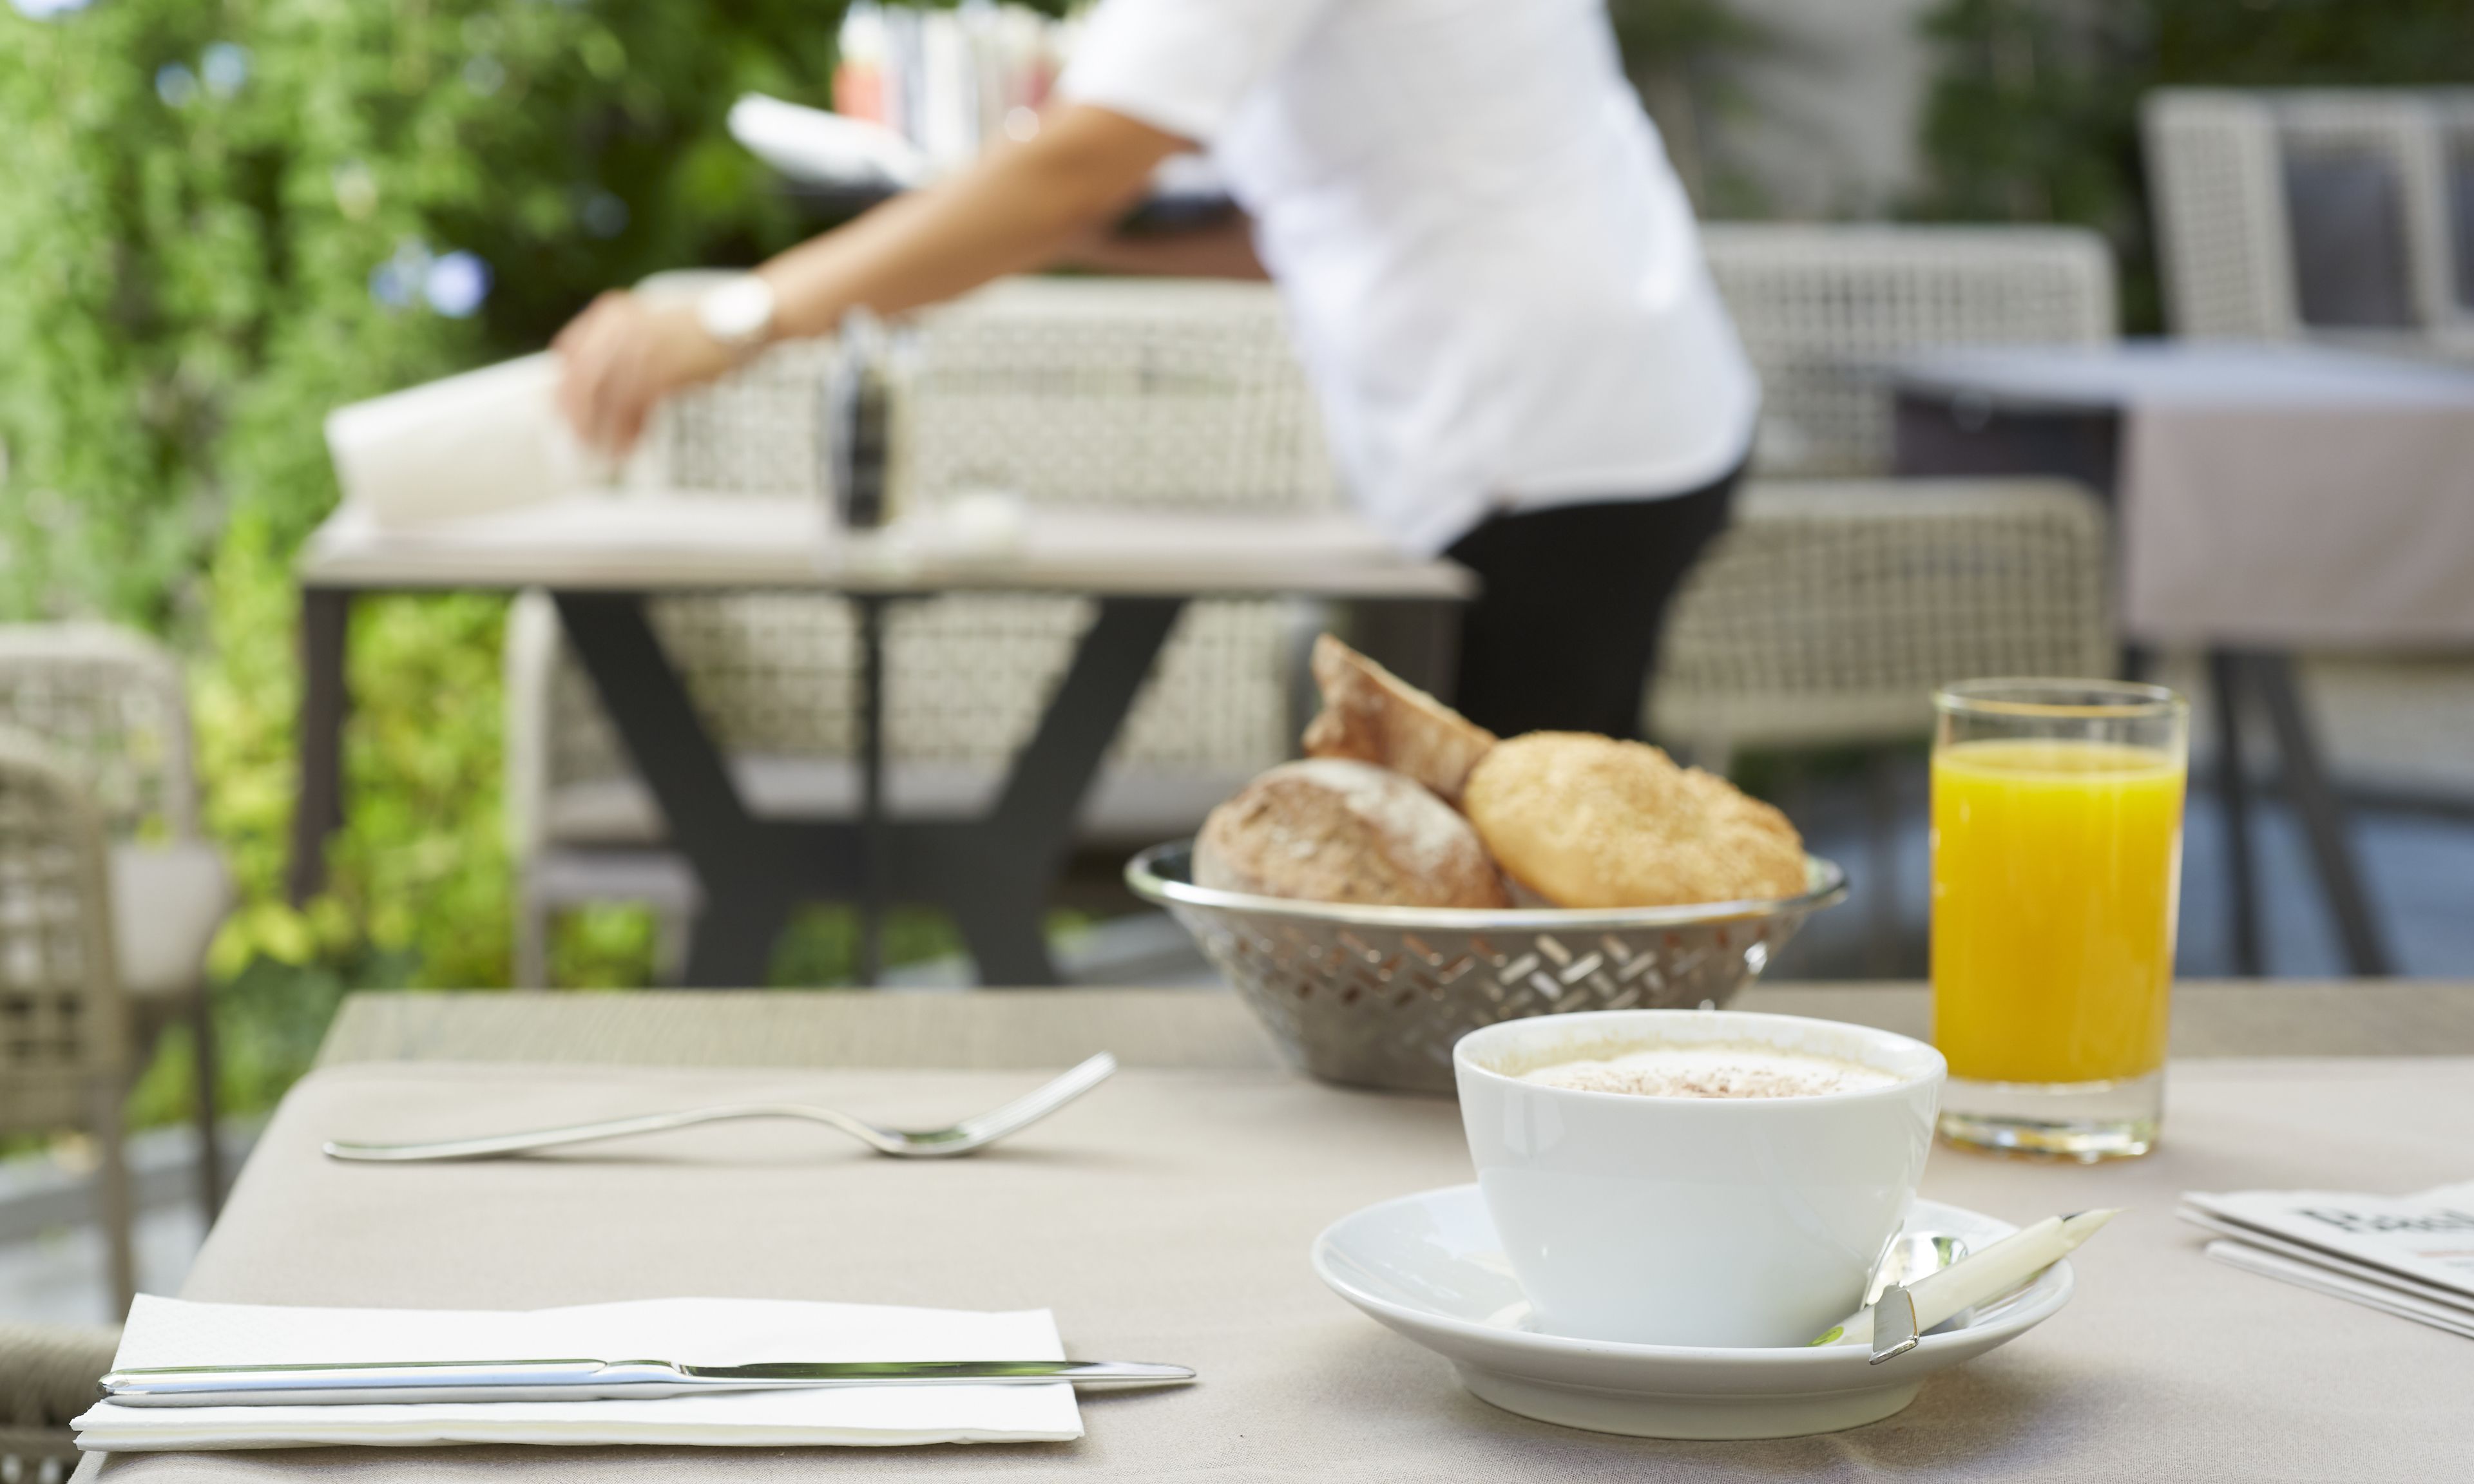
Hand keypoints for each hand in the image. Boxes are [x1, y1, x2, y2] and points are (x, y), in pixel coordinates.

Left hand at [552, 290, 740, 454]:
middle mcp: (619, 329)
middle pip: (580, 380)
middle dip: (576, 418)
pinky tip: (629, 447)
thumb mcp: (652, 329)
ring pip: (604, 400)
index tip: (565, 413)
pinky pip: (633, 410)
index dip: (563, 388)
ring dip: (602, 433)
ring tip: (607, 454)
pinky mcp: (661, 371)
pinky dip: (628, 433)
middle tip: (580, 443)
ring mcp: (639, 350)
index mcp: (612, 314)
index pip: (568, 352)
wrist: (742, 321)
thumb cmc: (702, 330)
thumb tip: (602, 392)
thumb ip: (623, 351)